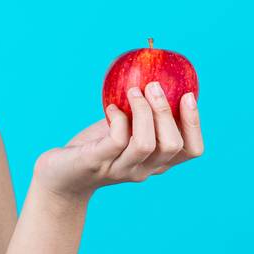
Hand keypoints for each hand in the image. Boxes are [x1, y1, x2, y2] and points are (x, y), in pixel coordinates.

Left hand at [32, 82, 203, 204]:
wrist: (59, 175)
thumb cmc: (95, 147)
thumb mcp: (125, 130)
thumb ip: (142, 115)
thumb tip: (158, 78)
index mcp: (156, 162)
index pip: (191, 150)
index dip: (194, 123)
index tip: (187, 95)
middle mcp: (143, 169)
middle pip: (173, 145)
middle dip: (165, 111)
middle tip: (153, 85)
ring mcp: (120, 169)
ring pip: (146, 144)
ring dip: (144, 112)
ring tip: (132, 91)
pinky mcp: (96, 163)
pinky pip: (117, 140)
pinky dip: (118, 118)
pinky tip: (110, 108)